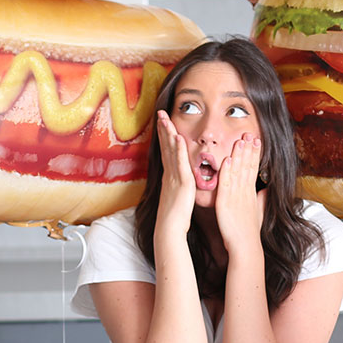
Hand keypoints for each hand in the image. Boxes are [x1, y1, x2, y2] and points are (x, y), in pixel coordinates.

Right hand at [154, 110, 194, 236]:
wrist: (169, 229)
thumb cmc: (174, 217)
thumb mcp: (176, 197)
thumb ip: (177, 185)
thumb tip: (179, 180)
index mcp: (169, 176)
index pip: (166, 151)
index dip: (164, 136)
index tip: (163, 122)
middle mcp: (169, 173)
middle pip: (165, 147)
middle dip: (163, 128)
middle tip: (160, 112)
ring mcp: (174, 177)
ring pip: (170, 151)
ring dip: (168, 133)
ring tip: (165, 118)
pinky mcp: (182, 183)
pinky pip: (180, 163)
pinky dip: (178, 149)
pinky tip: (178, 138)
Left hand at [214, 132, 264, 250]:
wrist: (245, 247)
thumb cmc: (249, 232)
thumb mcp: (258, 212)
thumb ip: (261, 200)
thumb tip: (266, 190)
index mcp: (250, 193)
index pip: (253, 168)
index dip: (254, 154)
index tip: (256, 140)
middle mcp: (244, 192)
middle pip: (248, 166)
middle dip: (249, 149)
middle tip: (249, 133)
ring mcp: (236, 196)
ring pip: (238, 171)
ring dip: (239, 155)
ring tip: (240, 140)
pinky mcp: (226, 203)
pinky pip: (226, 185)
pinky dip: (227, 172)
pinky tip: (228, 160)